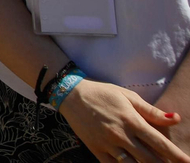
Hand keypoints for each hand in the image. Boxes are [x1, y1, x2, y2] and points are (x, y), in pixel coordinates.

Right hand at [59, 78, 188, 162]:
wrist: (70, 94)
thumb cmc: (103, 93)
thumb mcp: (128, 97)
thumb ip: (152, 111)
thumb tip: (175, 118)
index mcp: (132, 120)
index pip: (159, 142)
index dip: (175, 155)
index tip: (187, 162)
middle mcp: (121, 135)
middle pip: (149, 158)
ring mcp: (108, 144)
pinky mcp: (96, 150)